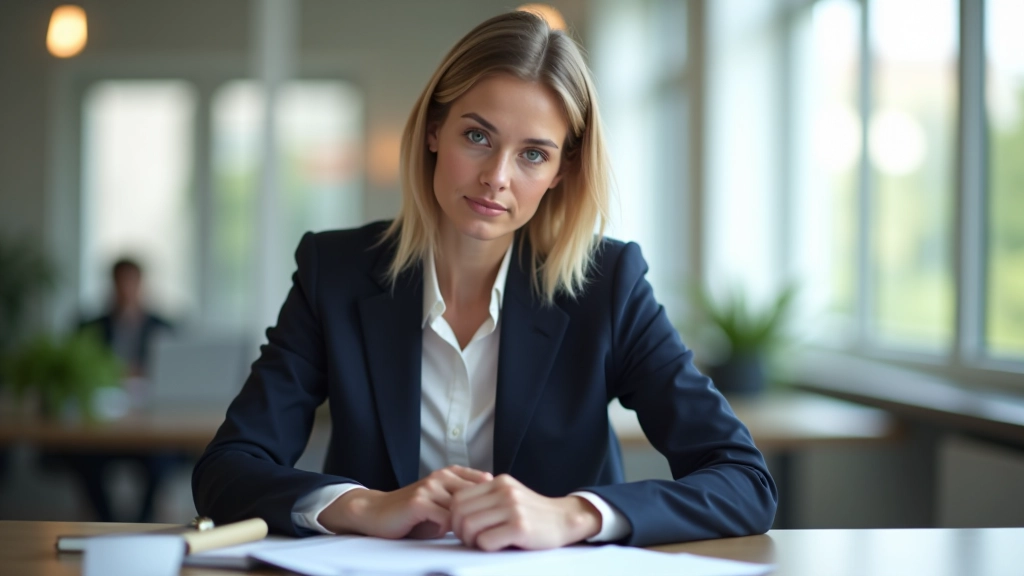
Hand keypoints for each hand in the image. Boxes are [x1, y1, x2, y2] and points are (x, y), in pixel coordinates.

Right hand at [317, 465, 491, 538]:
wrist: (376, 512)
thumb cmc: (412, 514)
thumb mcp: (441, 503)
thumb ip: (463, 503)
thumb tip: (494, 513)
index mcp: (450, 473)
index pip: (485, 482)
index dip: (490, 501)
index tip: (492, 517)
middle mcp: (442, 476)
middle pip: (477, 496)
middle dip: (481, 515)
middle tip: (483, 531)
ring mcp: (430, 487)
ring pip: (462, 509)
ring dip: (465, 526)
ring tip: (466, 537)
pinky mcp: (419, 501)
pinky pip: (446, 518)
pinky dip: (448, 530)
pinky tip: (443, 534)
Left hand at [450, 474, 601, 550]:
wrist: (564, 520)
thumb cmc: (532, 514)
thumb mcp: (509, 496)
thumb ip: (486, 499)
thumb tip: (454, 513)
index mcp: (498, 482)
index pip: (458, 497)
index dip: (454, 517)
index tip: (464, 528)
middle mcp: (504, 491)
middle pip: (459, 512)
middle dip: (459, 531)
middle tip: (470, 540)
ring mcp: (513, 508)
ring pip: (469, 526)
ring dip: (470, 540)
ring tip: (482, 543)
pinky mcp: (520, 527)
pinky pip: (486, 541)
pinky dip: (486, 547)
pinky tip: (498, 545)